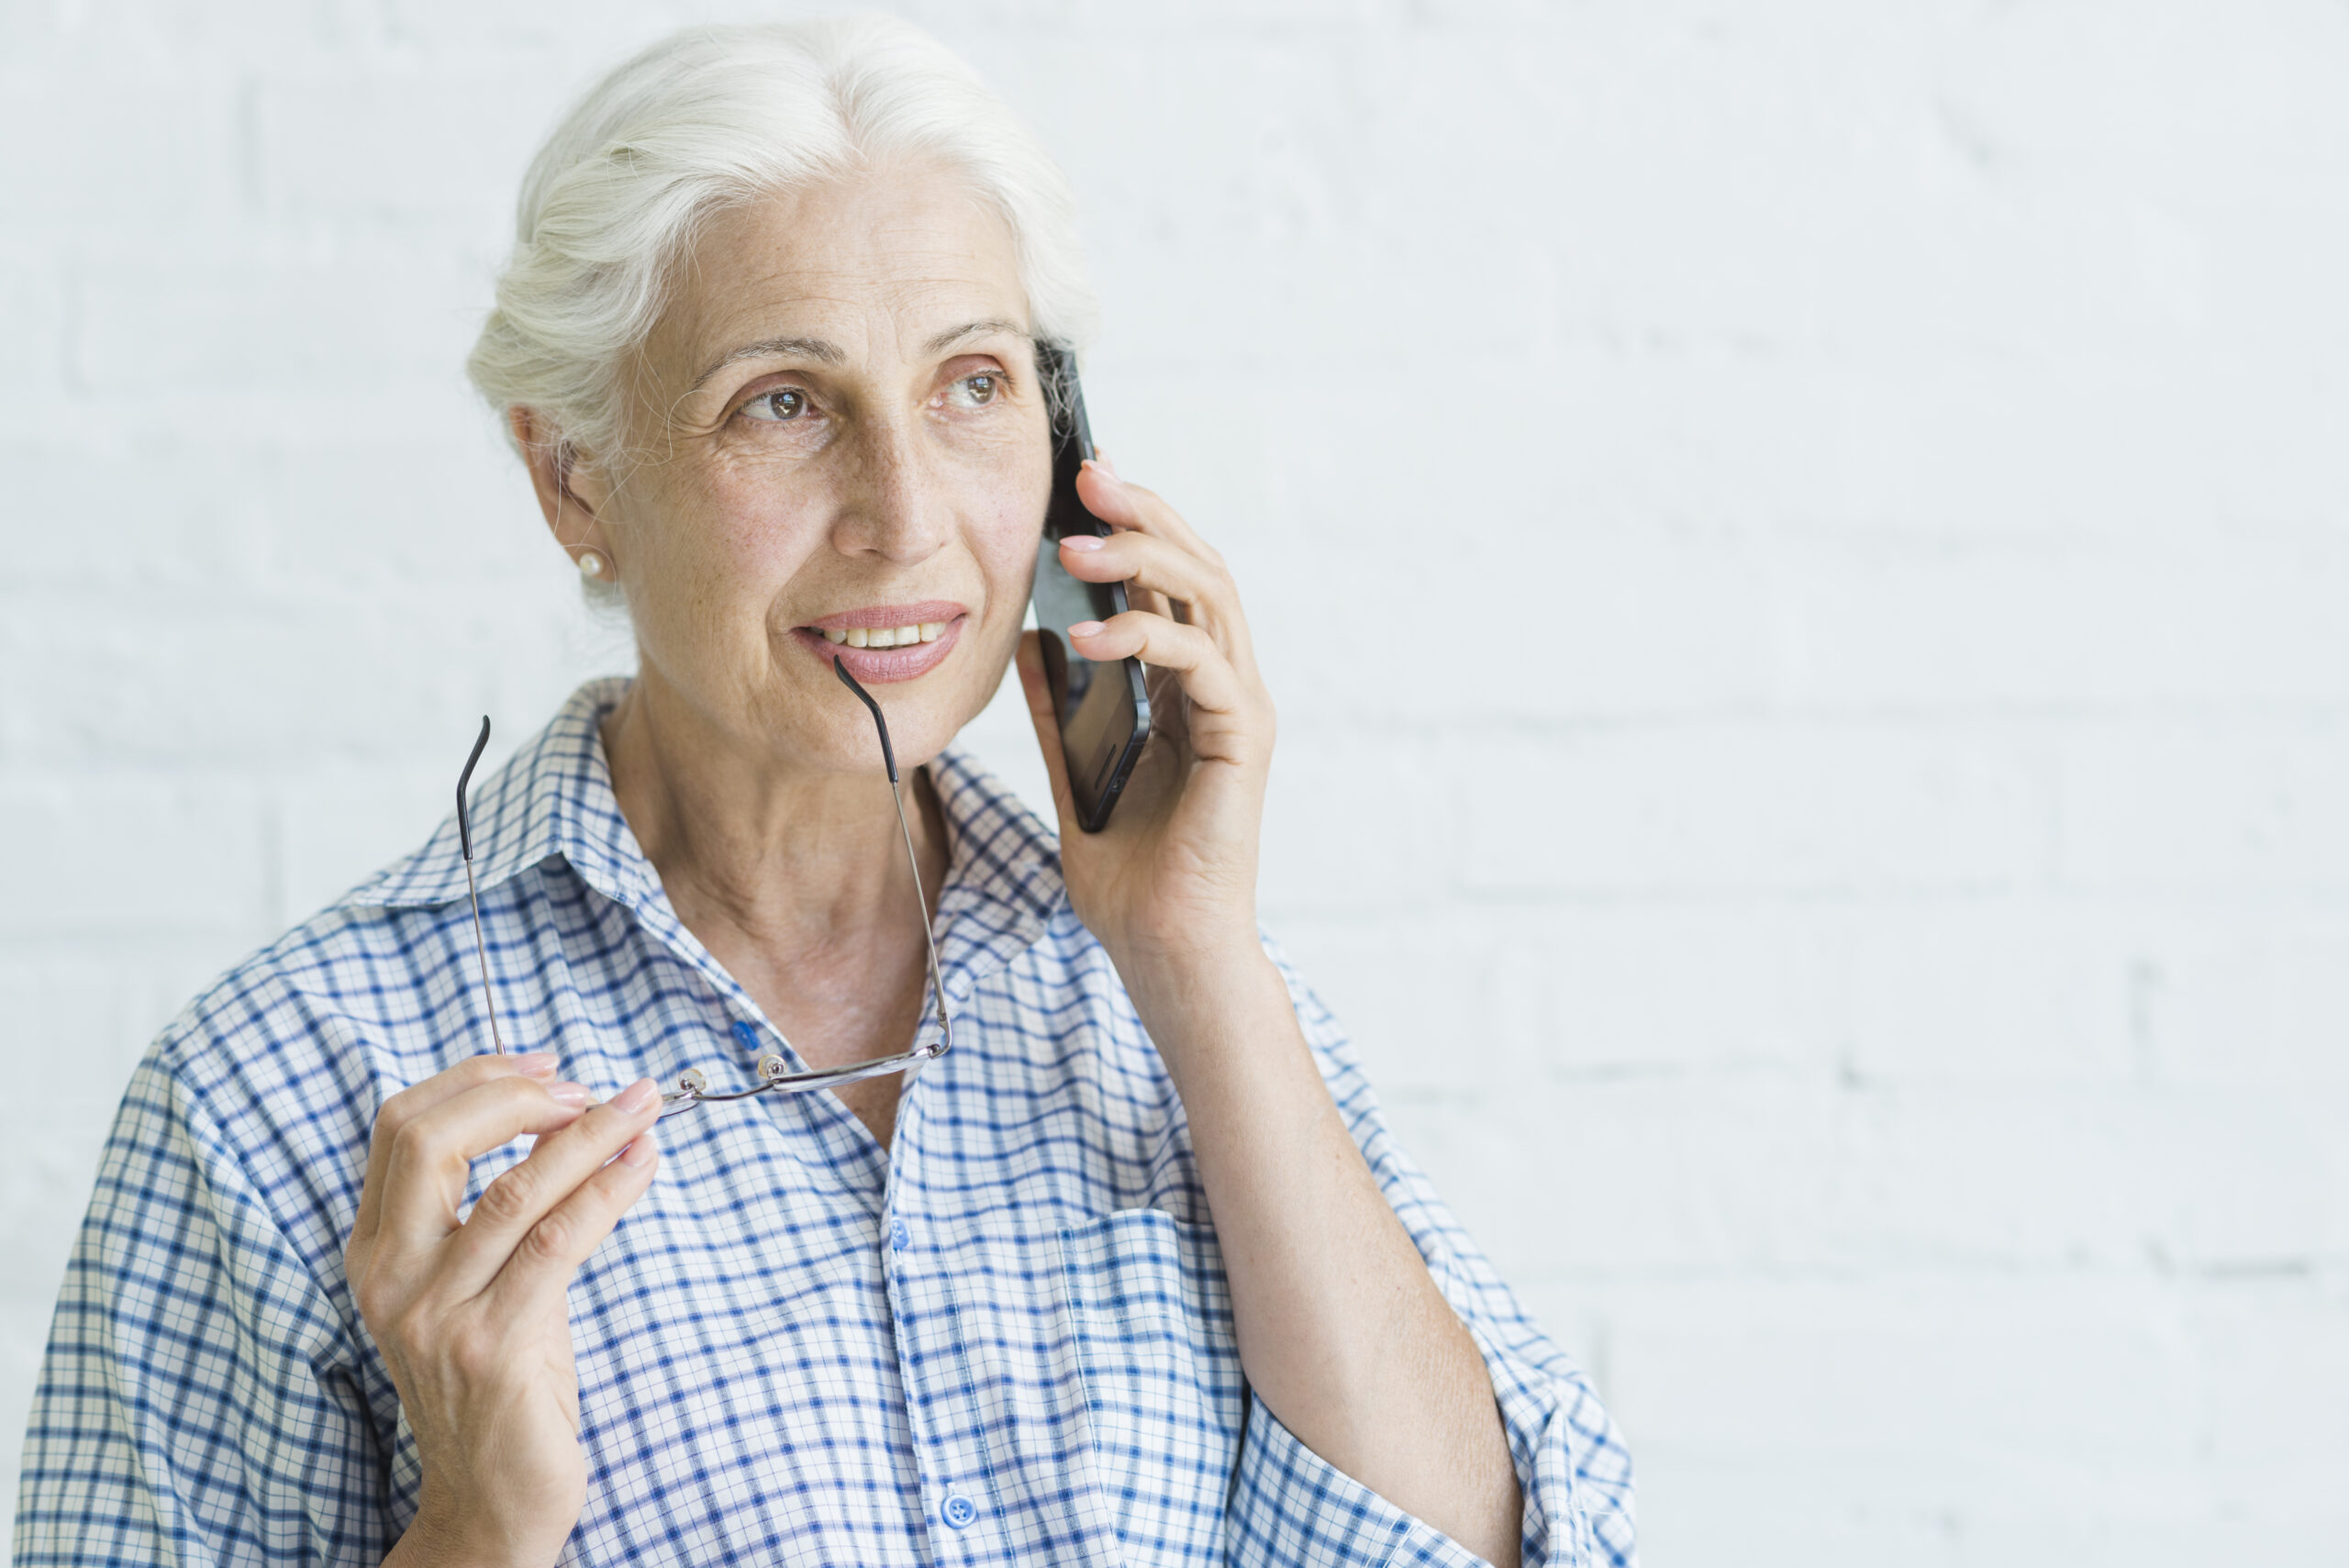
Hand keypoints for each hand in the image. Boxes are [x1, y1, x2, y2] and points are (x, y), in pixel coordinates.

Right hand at [346, 1053, 660, 1567]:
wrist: (491, 1499)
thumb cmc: (501, 1382)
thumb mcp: (482, 1282)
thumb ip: (499, 1209)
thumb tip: (568, 1118)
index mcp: (375, 1252)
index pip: (400, 1128)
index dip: (475, 1080)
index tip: (546, 1064)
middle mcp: (389, 1279)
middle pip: (429, 1139)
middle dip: (517, 1094)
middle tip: (591, 1089)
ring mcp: (434, 1316)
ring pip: (511, 1188)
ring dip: (589, 1136)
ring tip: (643, 1109)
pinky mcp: (490, 1348)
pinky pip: (555, 1243)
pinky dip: (607, 1191)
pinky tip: (642, 1166)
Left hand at [1017, 456, 1275, 974]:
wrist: (1163, 951)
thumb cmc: (1130, 878)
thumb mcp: (1074, 772)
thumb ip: (1058, 709)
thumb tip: (1030, 642)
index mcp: (1187, 690)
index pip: (1171, 583)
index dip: (1134, 526)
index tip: (1082, 484)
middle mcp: (1223, 688)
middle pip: (1198, 569)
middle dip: (1144, 515)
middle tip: (1089, 475)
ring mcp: (1239, 709)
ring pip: (1209, 597)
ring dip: (1143, 559)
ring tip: (1076, 544)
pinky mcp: (1243, 739)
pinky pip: (1200, 661)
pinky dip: (1146, 637)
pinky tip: (1090, 636)